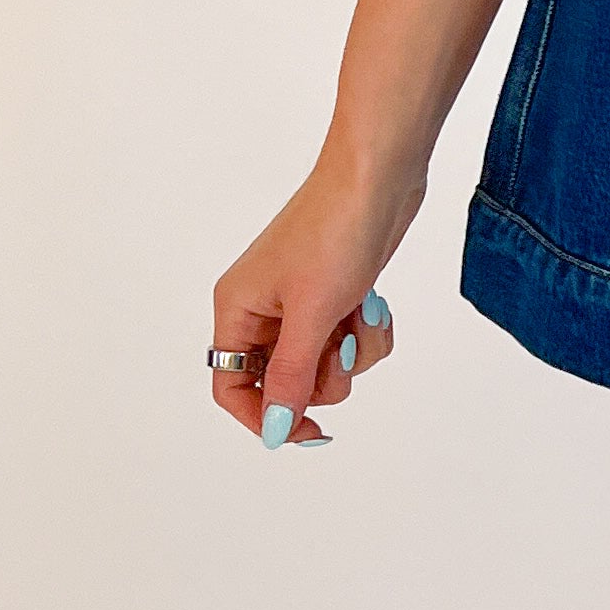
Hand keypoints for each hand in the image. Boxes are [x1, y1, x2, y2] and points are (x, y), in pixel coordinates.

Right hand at [209, 146, 423, 449]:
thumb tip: (275, 429)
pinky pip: (350, 344)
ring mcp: (301, 305)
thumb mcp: (312, 315)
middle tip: (340, 345)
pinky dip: (367, 333)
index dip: (265, 415)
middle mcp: (262, 311)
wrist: (378, 178)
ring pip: (325, 367)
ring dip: (353, 352)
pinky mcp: (335, 298)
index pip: (231, 386)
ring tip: (360, 313)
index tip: (306, 430)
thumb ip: (291, 376)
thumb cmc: (334, 232)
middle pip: (284, 382)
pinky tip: (373, 303)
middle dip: (322, 375)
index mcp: (236, 309)